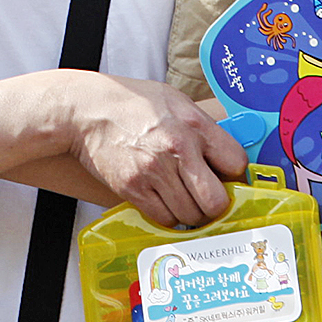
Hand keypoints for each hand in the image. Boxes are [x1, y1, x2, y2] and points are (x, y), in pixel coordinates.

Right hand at [59, 71, 244, 227]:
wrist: (86, 110)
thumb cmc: (132, 104)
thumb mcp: (176, 102)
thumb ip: (203, 128)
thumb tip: (225, 156)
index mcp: (194, 124)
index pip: (235, 164)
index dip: (235, 176)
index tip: (228, 180)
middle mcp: (178, 149)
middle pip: (216, 201)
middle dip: (215, 205)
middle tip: (208, 200)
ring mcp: (154, 172)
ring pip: (190, 216)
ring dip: (190, 214)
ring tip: (183, 200)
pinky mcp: (133, 189)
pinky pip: (163, 219)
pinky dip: (167, 216)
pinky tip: (163, 201)